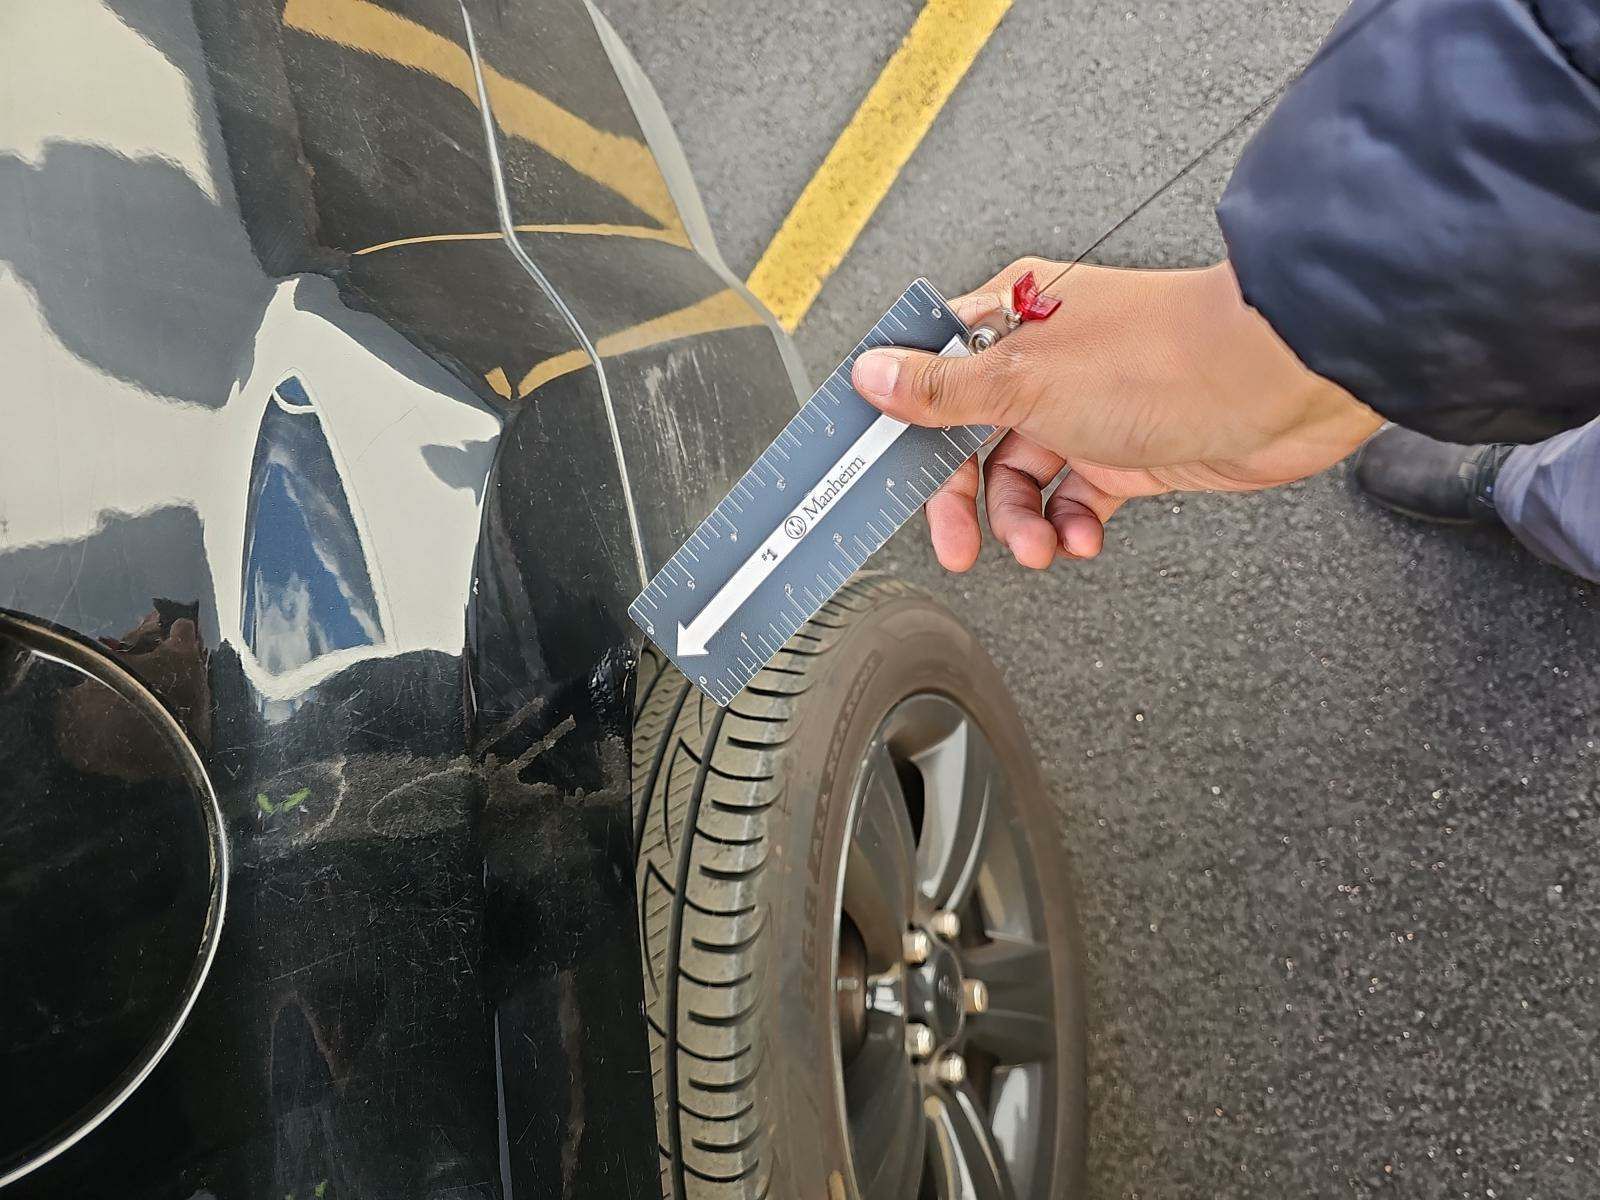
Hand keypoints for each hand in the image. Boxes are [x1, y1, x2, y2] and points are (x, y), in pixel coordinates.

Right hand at [850, 258, 1380, 570]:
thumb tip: (873, 375)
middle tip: (957, 543)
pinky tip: (1083, 537)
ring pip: (1024, 477)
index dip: (902, 428)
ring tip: (1041, 546)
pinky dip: (1071, 525)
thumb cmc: (1164, 358)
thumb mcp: (1025, 381)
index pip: (931, 375)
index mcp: (1010, 320)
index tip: (881, 473)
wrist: (1278, 383)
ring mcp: (1086, 406)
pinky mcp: (1128, 450)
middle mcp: (1044, 361)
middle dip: (963, 499)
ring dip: (1024, 522)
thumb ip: (943, 389)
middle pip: (970, 440)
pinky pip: (1075, 499)